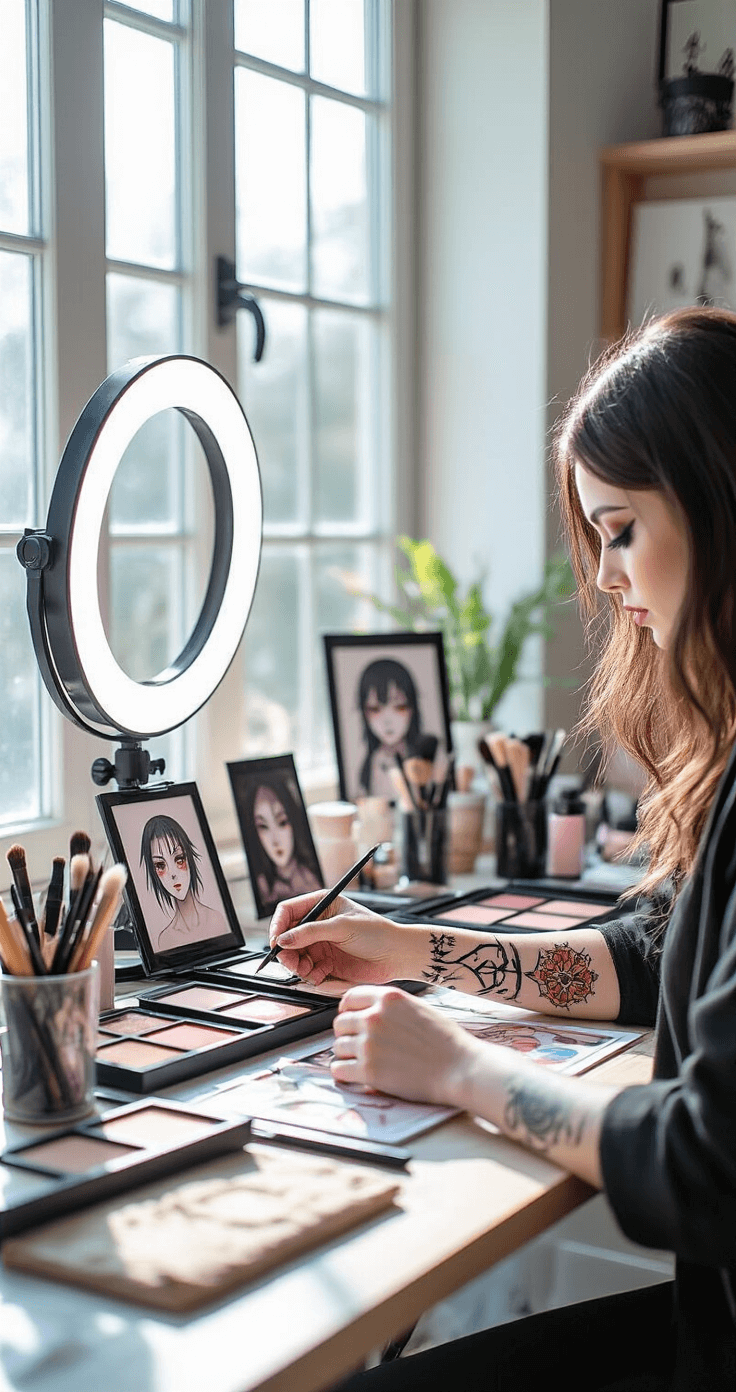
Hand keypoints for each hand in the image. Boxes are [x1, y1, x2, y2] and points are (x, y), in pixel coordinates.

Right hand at [269, 894, 413, 986]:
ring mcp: (321, 944)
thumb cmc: (376, 932)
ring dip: (298, 966)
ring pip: (295, 956)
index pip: (288, 911)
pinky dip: (310, 975)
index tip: (276, 941)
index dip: (278, 925)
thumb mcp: (341, 927)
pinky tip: (322, 975)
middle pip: (287, 936)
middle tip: (291, 962)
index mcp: (321, 904)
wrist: (397, 956)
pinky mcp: (326, 962)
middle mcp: (318, 924)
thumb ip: (311, 932)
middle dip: (287, 951)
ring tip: (310, 971)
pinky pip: (307, 970)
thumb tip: (283, 939)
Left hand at [330, 985, 477, 1104]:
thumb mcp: (418, 1008)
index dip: (347, 1010)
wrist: (460, 1068)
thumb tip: (369, 1011)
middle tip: (357, 1045)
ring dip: (346, 1055)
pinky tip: (354, 1075)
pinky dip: (344, 1073)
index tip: (349, 1019)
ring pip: (338, 1046)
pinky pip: (339, 1069)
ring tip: (360, 1062)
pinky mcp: (368, 1070)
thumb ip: (392, 1007)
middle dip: (347, 1034)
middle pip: (340, 1023)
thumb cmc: (445, 1041)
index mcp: (388, 998)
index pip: (350, 998)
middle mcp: (374, 1017)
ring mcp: (369, 1044)